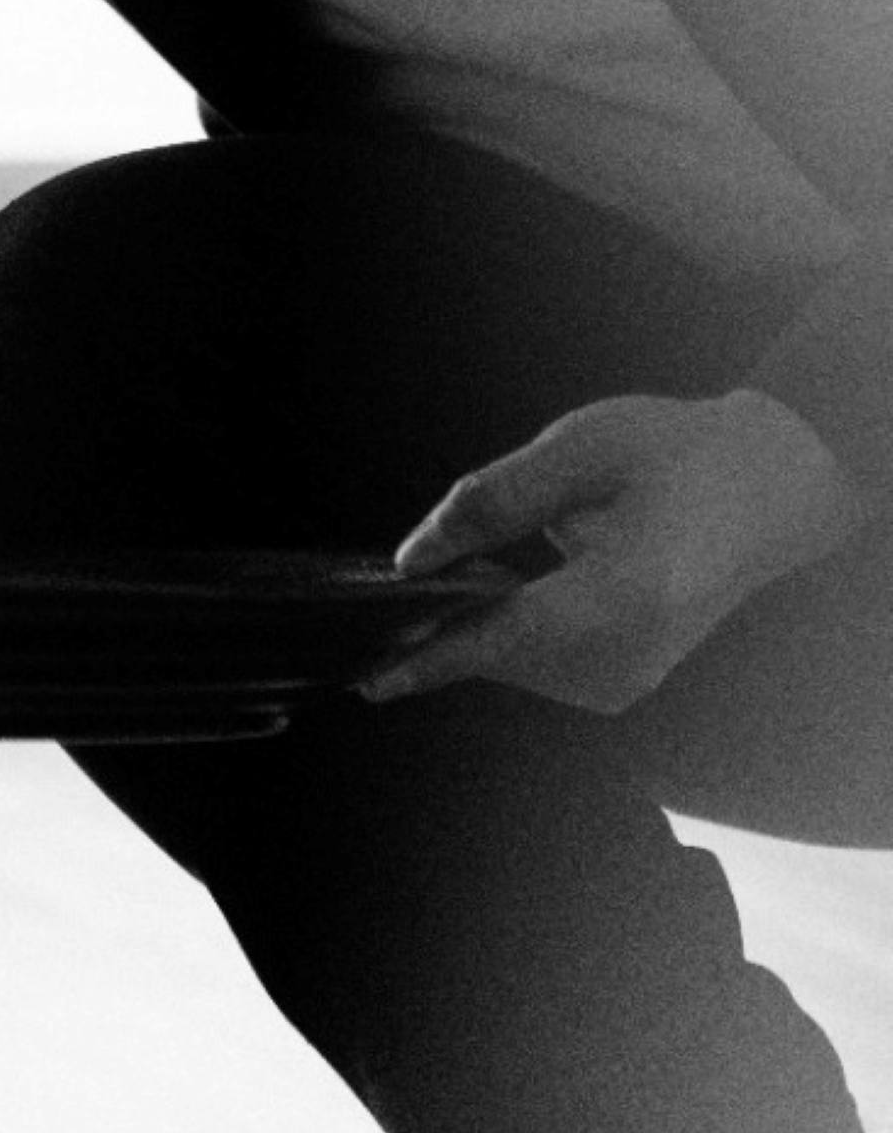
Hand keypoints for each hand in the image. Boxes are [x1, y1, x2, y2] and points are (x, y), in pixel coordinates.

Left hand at [362, 387, 865, 713]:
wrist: (770, 488)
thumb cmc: (678, 455)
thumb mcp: (579, 451)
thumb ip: (489, 503)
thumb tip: (410, 559)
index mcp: (624, 597)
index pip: (501, 639)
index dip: (426, 655)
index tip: (362, 674)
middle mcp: (628, 654)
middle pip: (496, 654)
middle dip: (437, 620)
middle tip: (399, 577)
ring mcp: (629, 677)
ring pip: (508, 662)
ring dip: (470, 623)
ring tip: (462, 575)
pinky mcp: (622, 681)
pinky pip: (534, 662)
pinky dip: (503, 630)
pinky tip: (501, 589)